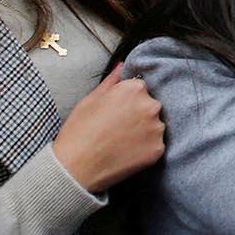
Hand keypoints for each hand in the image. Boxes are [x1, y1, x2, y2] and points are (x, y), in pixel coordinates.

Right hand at [53, 64, 164, 193]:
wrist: (75, 167)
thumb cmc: (79, 131)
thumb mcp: (90, 99)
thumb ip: (111, 81)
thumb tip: (121, 66)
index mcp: (134, 89)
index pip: (140, 89)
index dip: (127, 101)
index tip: (115, 112)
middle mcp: (151, 105)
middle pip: (150, 106)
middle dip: (138, 114)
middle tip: (117, 128)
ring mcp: (156, 129)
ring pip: (155, 126)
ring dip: (144, 131)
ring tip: (121, 142)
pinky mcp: (158, 149)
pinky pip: (155, 145)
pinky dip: (145, 149)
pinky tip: (126, 153)